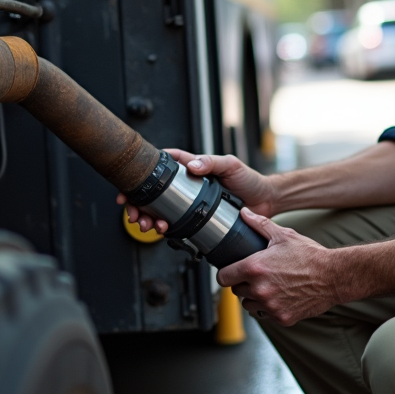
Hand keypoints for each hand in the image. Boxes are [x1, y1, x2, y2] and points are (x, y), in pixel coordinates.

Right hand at [116, 150, 280, 232]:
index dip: (142, 174)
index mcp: (192, 167)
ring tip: (149, 225)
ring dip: (149, 218)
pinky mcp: (197, 218)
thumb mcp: (231, 165)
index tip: (130, 185)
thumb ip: (212, 162)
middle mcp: (188, 185)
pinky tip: (163, 231)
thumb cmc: (249, 179)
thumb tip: (192, 166)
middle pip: (153, 192)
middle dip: (139, 204)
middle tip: (135, 214)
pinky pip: (175, 223)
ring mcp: (191, 202)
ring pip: (160, 210)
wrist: (264, 201)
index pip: (162, 165)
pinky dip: (165, 228)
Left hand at [217, 209, 341, 326]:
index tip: (232, 271)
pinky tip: (281, 296)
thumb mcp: (284, 235)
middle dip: (243, 283)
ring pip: (249, 305)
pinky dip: (270, 307)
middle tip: (257, 276)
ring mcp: (270, 305)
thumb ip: (260, 224)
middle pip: (236, 292)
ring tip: (269, 286)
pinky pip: (265, 314)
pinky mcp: (281, 317)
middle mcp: (259, 289)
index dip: (226, 273)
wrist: (334, 276)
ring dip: (254, 297)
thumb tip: (244, 212)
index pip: (223, 277)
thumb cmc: (310, 255)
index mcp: (255, 268)